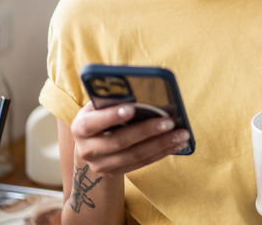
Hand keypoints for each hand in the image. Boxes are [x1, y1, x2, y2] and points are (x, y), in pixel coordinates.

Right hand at [69, 102, 191, 175]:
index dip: (111, 116)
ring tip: (181, 134)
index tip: (131, 108)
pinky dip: (161, 152)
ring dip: (161, 144)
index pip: (93, 123)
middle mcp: (87, 150)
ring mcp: (101, 165)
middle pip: (120, 141)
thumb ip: (111, 99)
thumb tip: (136, 88)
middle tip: (169, 121)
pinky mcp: (116, 173)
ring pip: (135, 155)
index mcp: (80, 127)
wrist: (90, 146)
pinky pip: (142, 163)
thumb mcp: (97, 106)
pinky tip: (177, 143)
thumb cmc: (99, 116)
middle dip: (147, 130)